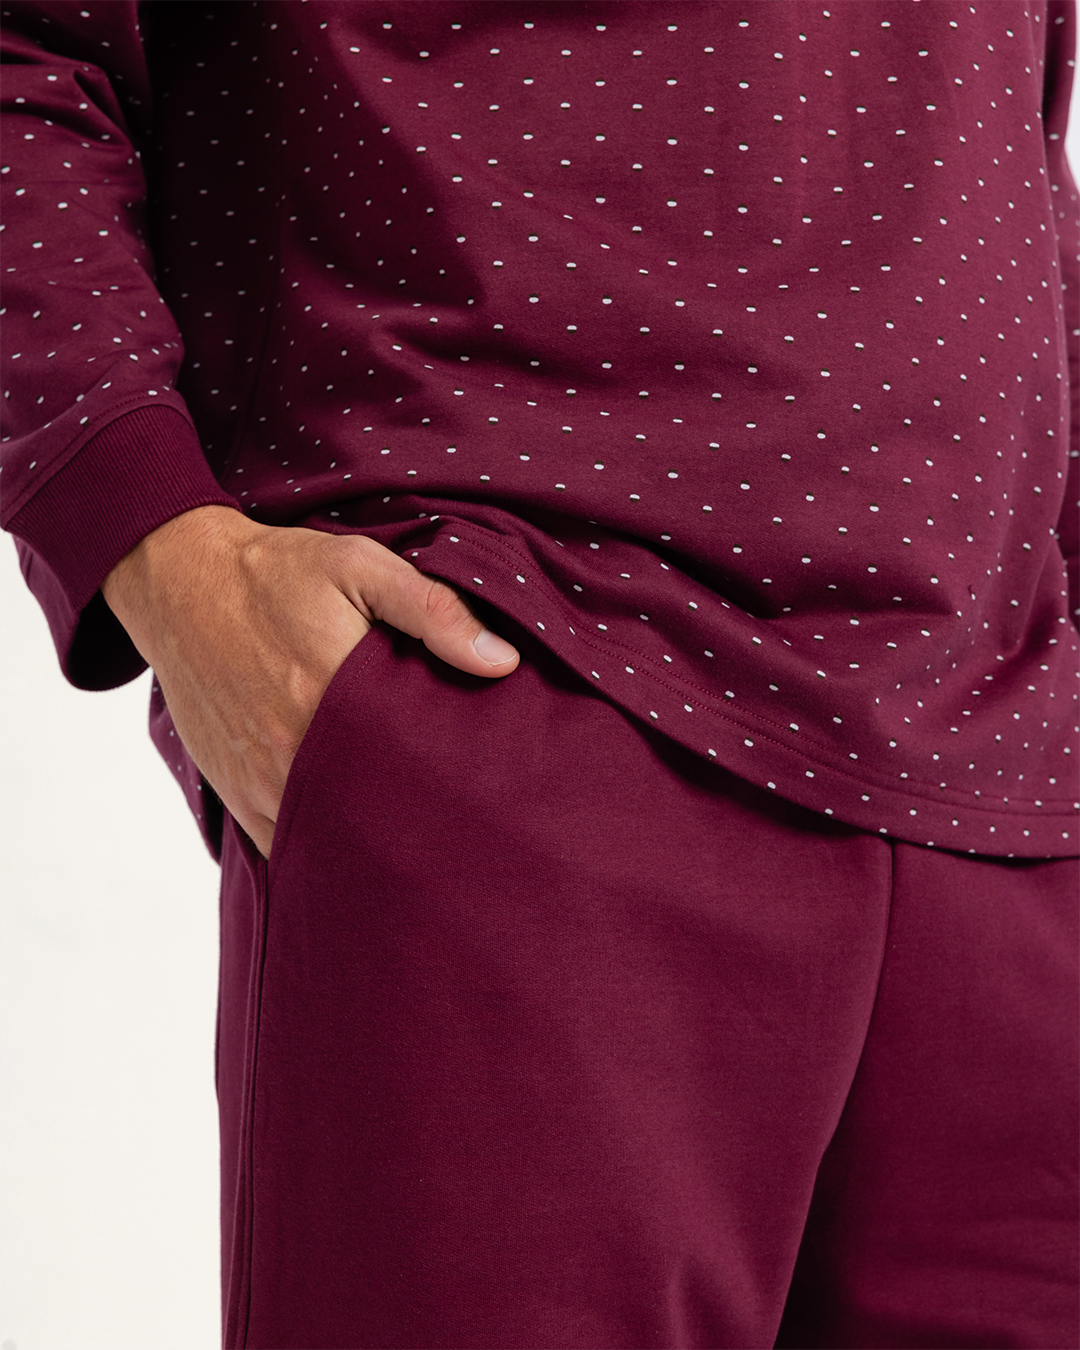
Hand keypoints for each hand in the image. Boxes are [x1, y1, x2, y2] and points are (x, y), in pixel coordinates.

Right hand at [102, 505, 518, 857]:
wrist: (180, 583)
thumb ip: (433, 611)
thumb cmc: (277, 573)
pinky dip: (321, 846)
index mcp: (331, 693)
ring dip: (368, 838)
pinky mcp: (235, 790)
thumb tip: (502, 661)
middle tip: (459, 821)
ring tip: (415, 835)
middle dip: (416, 821)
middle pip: (373, 811)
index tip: (482, 789)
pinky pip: (284, 843)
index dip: (449, 786)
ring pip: (329, 836)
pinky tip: (354, 839)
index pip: (411, 766)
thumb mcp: (360, 567)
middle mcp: (291, 747)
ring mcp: (259, 777)